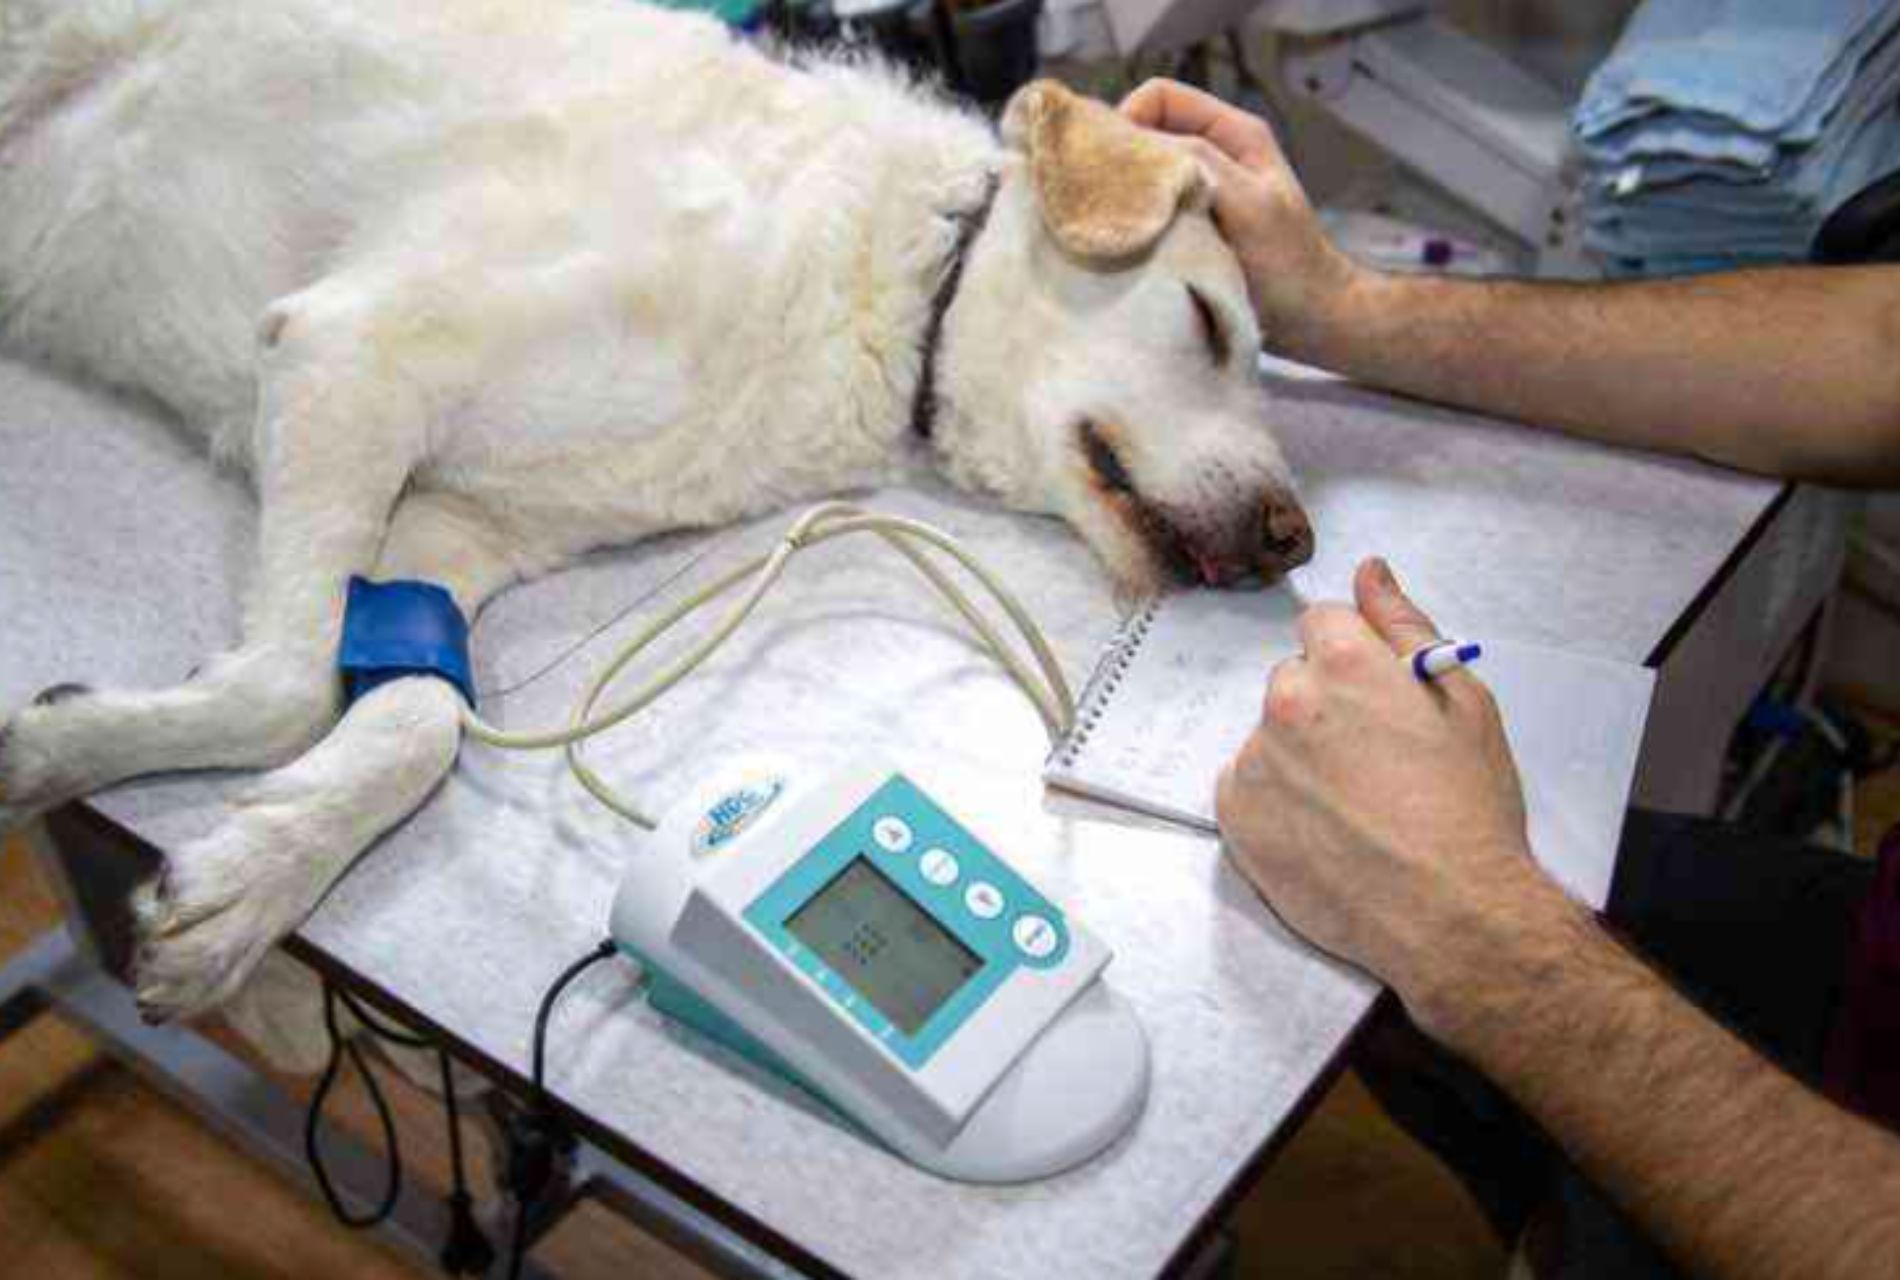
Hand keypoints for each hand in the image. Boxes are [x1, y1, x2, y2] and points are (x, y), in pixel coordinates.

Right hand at [1119, 78, 1363, 358]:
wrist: (1311, 323)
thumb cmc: (1290, 264)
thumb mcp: (1249, 204)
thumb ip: (1201, 164)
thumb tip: (1138, 146)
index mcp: (1233, 134)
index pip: (1159, 97)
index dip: (1128, 120)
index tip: (1112, 166)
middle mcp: (1213, 157)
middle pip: (1146, 134)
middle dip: (1122, 161)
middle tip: (1108, 201)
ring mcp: (1200, 194)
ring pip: (1144, 176)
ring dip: (1128, 199)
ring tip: (1119, 227)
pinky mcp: (1189, 230)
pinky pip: (1149, 212)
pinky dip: (1135, 225)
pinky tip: (1130, 248)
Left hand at [1215, 557, 1588, 1039]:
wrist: (1450, 913)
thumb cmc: (1468, 811)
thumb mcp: (1462, 702)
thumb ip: (1404, 626)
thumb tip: (1369, 572)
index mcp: (1342, 664)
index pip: (1322, 626)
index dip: (1355, 662)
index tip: (1379, 702)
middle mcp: (1286, 702)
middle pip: (1293, 682)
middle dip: (1325, 708)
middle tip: (1375, 763)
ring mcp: (1254, 761)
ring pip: (1270, 737)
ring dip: (1299, 757)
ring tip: (1354, 808)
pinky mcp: (1236, 815)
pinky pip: (1248, 787)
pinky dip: (1277, 803)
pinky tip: (1324, 831)